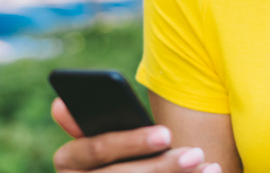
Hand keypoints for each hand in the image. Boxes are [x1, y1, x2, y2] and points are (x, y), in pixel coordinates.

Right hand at [52, 98, 221, 172]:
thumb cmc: (116, 155)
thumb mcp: (101, 141)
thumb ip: (88, 124)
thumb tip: (61, 103)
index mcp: (68, 163)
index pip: (96, 150)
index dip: (131, 142)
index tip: (167, 133)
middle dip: (163, 166)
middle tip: (197, 153)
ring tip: (208, 166)